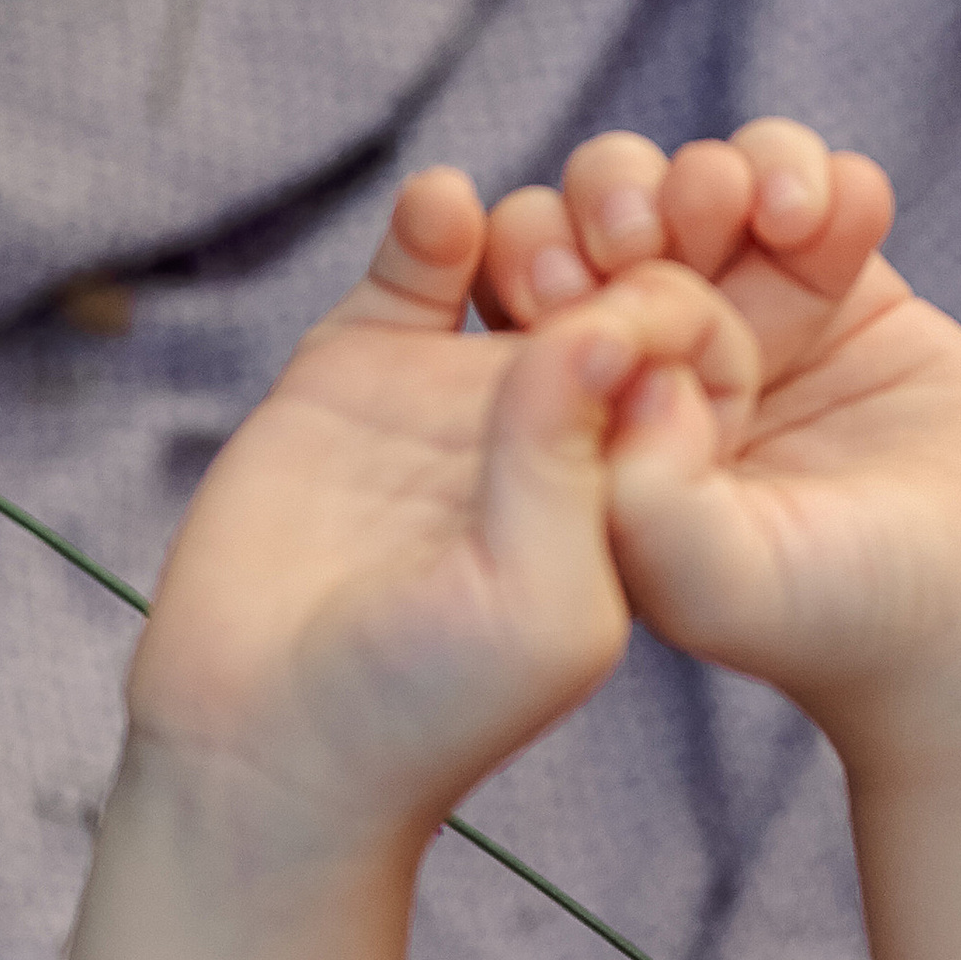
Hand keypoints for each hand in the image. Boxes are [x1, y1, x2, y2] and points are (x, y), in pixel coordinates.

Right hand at [127, 170, 758, 851]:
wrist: (265, 745)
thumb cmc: (421, 717)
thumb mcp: (541, 611)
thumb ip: (576, 471)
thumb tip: (603, 325)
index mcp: (624, 498)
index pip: (690, 367)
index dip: (696, 308)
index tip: (674, 292)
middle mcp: (551, 437)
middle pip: (618, 288)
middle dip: (630, 234)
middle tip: (609, 227)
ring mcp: (453, 397)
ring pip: (526, 254)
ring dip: (541, 218)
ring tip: (524, 239)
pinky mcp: (356, 370)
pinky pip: (416, 259)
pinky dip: (435, 217)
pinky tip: (442, 214)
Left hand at [477, 124, 960, 776]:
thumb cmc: (844, 620)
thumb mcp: (720, 581)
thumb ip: (649, 495)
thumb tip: (631, 363)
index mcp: (600, 449)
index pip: (529, 321)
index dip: (538, 266)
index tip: (580, 276)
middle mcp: (663, 381)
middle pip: (600, 230)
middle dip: (621, 195)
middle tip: (663, 226)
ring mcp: (755, 329)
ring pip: (702, 186)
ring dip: (722, 172)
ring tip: (775, 217)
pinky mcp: (847, 294)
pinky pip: (812, 188)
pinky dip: (820, 178)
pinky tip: (846, 224)